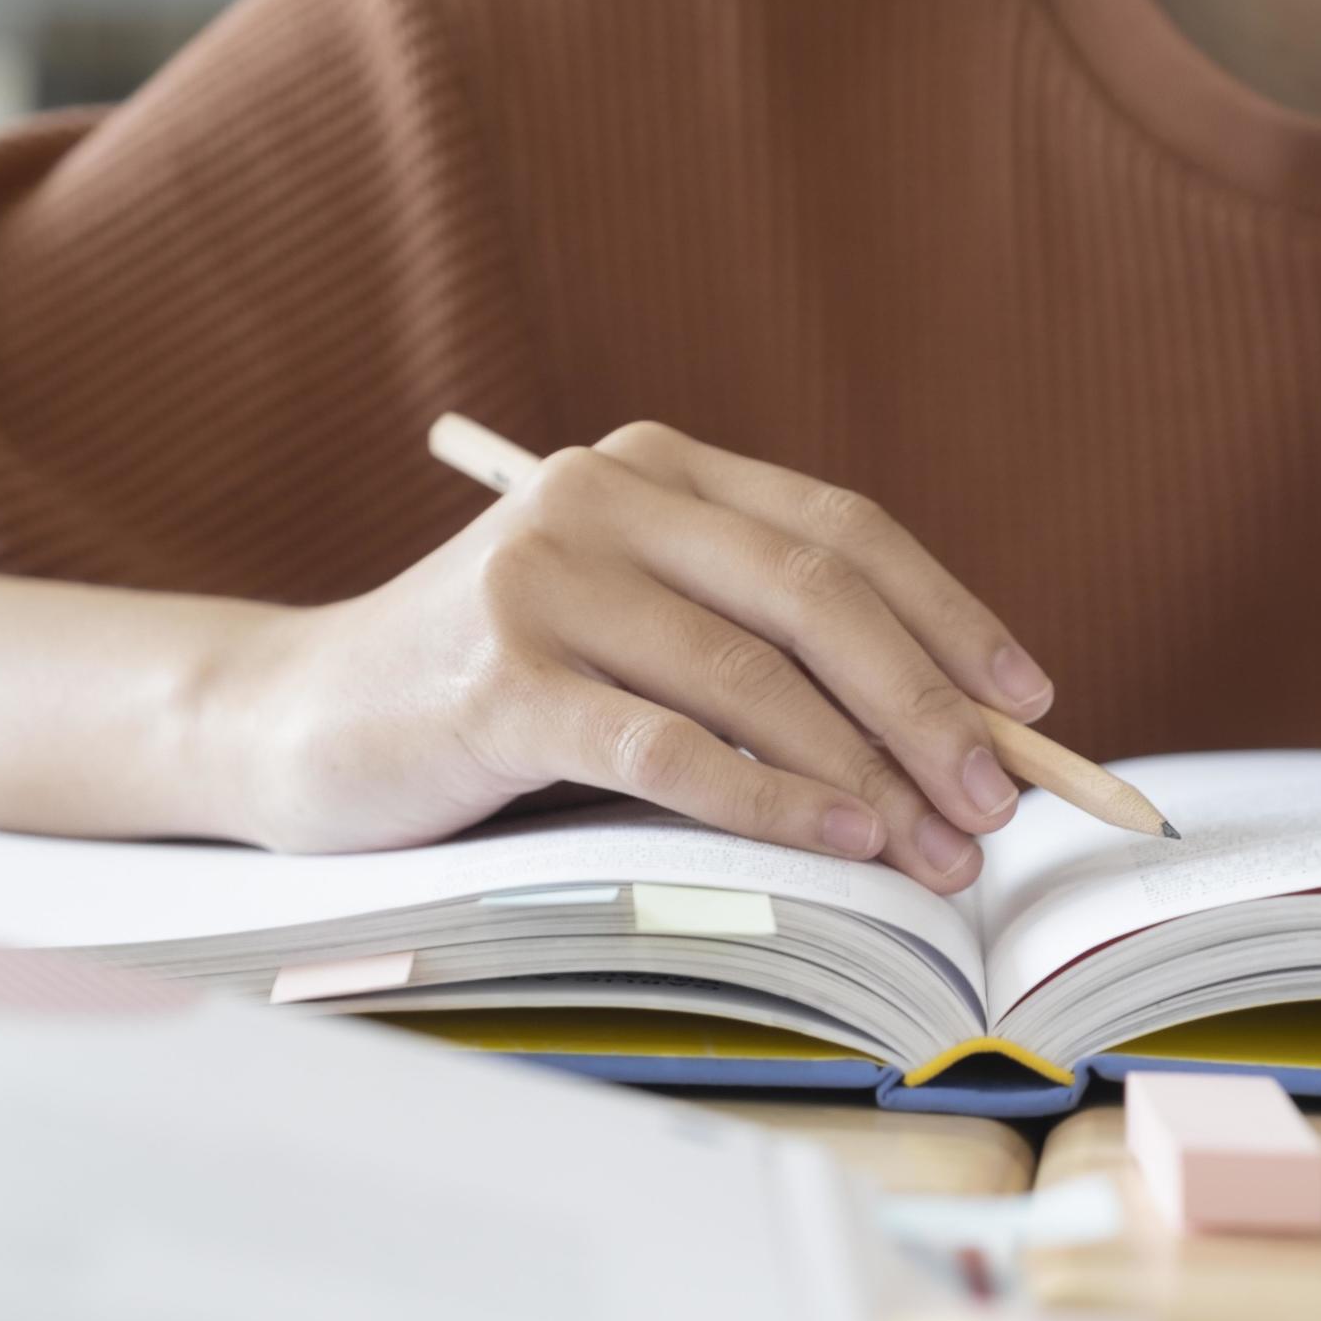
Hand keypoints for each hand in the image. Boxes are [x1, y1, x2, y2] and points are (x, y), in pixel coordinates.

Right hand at [213, 421, 1052, 892]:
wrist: (290, 723)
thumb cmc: (490, 699)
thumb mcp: (629, 639)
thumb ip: (752, 653)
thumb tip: (944, 745)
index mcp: (651, 470)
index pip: (839, 531)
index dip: (950, 616)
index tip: (1030, 705)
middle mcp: (600, 498)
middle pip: (815, 594)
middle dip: (928, 706)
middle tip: (1000, 800)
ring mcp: (542, 580)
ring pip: (752, 676)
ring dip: (866, 772)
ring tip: (937, 850)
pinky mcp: (497, 679)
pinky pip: (666, 745)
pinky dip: (767, 798)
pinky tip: (838, 840)